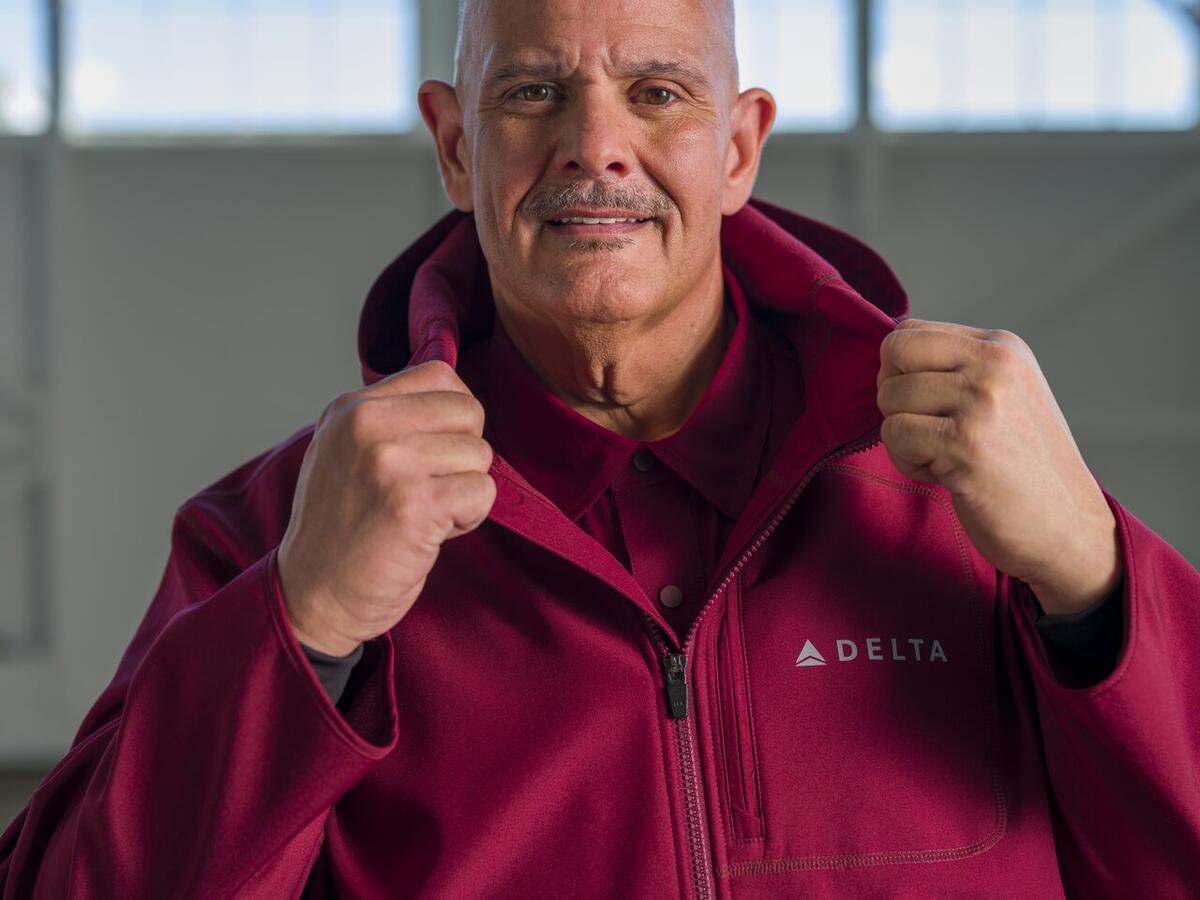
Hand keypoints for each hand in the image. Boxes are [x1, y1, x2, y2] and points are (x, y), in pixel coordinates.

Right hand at [277, 360, 496, 655]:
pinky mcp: (415, 504)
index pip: (440, 374)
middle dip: (464, 455)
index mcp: (352, 407)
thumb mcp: (347, 451)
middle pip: (469, 412)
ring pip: (481, 455)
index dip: (454, 416)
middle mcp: (367, 425)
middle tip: (429, 488)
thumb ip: (394, 418)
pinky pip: (482, 492)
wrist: (314, 594)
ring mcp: (390, 462)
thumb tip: (460, 399)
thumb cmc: (341, 528)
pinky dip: (468, 518)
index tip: (433, 451)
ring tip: (423, 513)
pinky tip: (430, 533)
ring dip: (464, 491)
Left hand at [875, 319, 1121, 615]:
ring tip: (948, 456)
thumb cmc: (1021, 466)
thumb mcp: (1003, 394)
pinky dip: (909, 462)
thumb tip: (886, 357)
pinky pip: (894, 435)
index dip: (900, 372)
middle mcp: (994, 363)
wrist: (1067, 526)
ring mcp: (982, 401)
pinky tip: (947, 475)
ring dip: (905, 437)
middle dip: (895, 399)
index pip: (908, 332)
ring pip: (890, 398)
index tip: (931, 407)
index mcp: (1001, 346)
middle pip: (892, 357)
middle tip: (932, 431)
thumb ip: (953, 368)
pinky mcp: (965, 442)